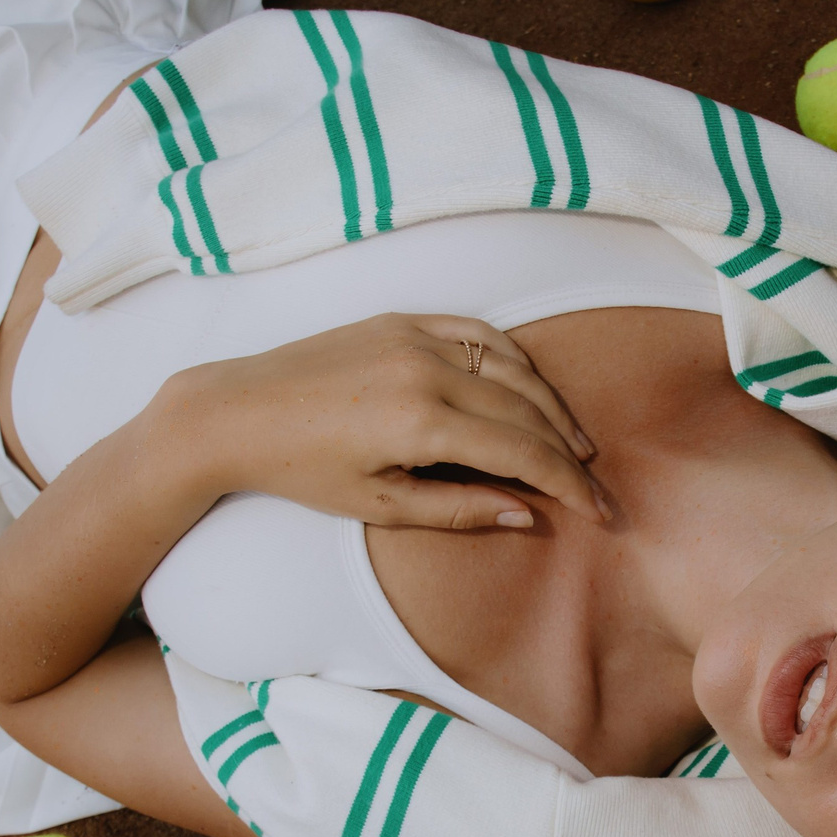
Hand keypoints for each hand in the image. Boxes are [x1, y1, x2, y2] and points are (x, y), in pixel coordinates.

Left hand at [165, 314, 608, 529]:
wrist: (237, 412)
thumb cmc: (302, 470)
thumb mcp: (380, 506)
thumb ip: (459, 509)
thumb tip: (527, 516)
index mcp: (421, 422)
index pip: (523, 452)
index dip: (568, 485)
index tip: (598, 512)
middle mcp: (427, 370)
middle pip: (527, 410)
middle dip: (568, 452)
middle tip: (595, 485)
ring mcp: (415, 337)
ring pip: (512, 366)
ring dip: (551, 405)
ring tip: (572, 443)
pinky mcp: (402, 320)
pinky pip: (478, 333)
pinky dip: (514, 360)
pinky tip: (530, 388)